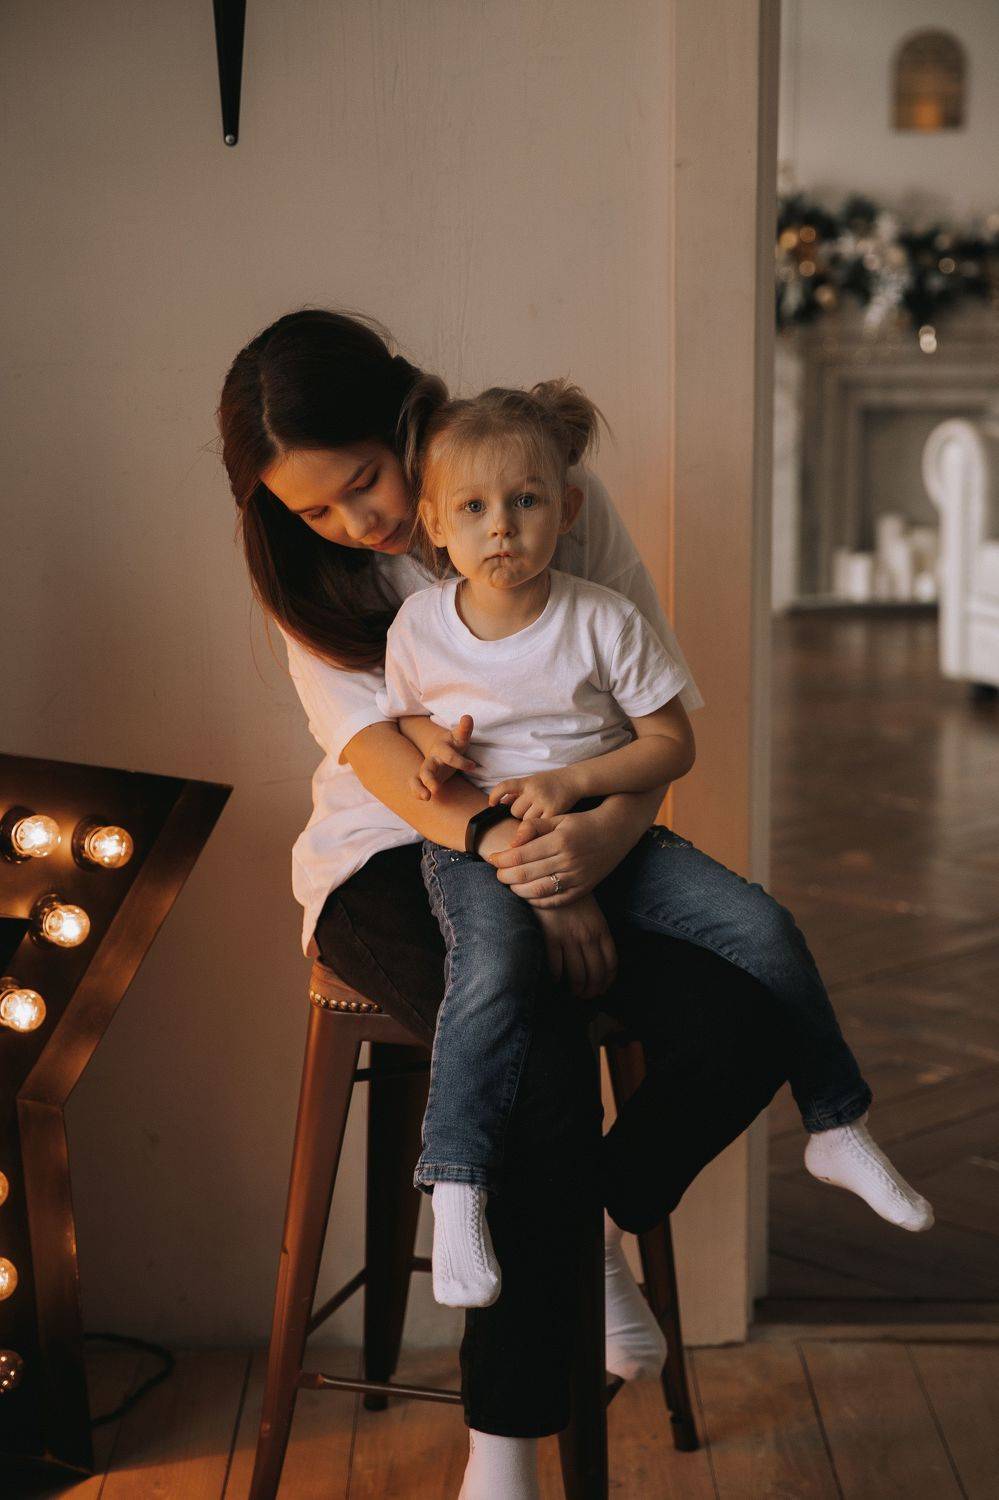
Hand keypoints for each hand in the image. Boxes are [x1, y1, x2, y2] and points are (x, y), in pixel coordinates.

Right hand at [410, 714, 477, 799]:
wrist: (441, 748)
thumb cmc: (455, 744)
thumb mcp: (460, 737)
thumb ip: (464, 729)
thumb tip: (467, 716)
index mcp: (443, 748)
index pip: (450, 753)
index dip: (460, 761)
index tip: (472, 767)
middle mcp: (433, 758)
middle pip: (428, 768)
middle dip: (430, 778)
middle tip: (435, 789)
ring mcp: (428, 767)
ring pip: (420, 777)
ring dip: (421, 787)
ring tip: (427, 797)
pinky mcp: (424, 777)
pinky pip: (415, 783)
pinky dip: (417, 791)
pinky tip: (424, 798)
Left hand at [483, 803, 643, 906]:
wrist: (617, 830)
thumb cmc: (582, 822)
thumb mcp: (558, 817)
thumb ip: (533, 827)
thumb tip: (511, 842)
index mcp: (560, 840)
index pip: (521, 855)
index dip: (502, 859)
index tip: (492, 858)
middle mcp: (568, 860)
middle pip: (526, 874)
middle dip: (505, 876)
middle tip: (497, 873)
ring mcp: (577, 877)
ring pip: (538, 890)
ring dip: (518, 890)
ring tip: (509, 884)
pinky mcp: (584, 888)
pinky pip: (556, 900)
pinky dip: (537, 900)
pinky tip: (527, 894)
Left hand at [488, 767, 581, 820]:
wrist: (574, 780)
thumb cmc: (550, 782)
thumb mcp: (532, 781)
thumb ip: (517, 792)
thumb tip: (501, 803)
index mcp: (527, 781)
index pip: (505, 786)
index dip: (495, 795)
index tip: (491, 804)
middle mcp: (534, 790)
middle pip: (515, 810)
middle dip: (519, 813)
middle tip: (529, 811)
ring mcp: (544, 801)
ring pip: (525, 820)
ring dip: (528, 821)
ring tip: (538, 816)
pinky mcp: (554, 812)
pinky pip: (538, 825)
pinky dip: (538, 827)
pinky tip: (543, 823)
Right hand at [534, 896, 617, 999]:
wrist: (552, 880)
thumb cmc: (574, 899)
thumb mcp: (594, 915)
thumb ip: (598, 935)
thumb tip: (599, 960)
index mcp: (601, 930)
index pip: (611, 963)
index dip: (608, 981)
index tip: (603, 989)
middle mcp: (587, 936)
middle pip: (595, 973)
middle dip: (593, 990)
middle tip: (588, 996)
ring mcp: (569, 937)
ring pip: (577, 974)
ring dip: (577, 988)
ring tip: (574, 992)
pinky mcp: (550, 937)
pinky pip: (556, 966)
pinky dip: (556, 978)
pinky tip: (556, 980)